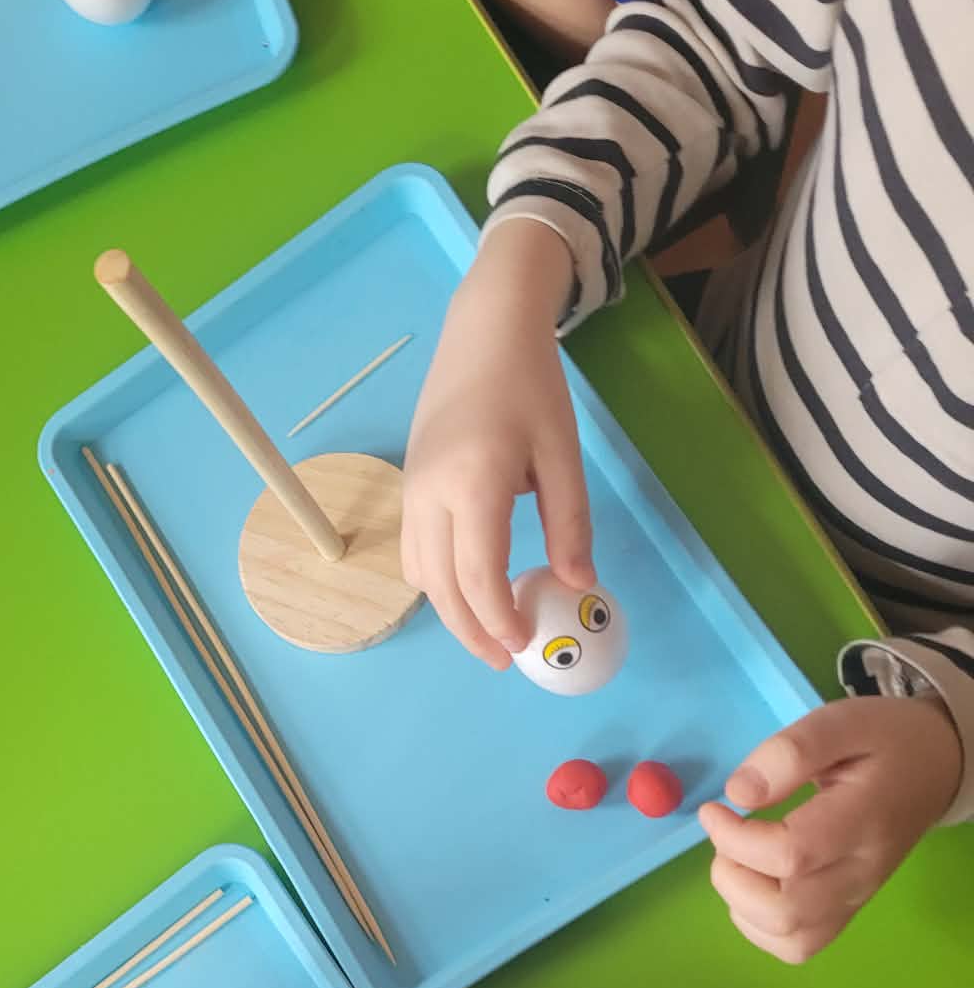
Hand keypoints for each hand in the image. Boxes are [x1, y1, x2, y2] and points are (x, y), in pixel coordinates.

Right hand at [401, 222, 592, 664]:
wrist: (483, 329)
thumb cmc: (531, 385)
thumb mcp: (563, 453)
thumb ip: (570, 523)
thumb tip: (578, 585)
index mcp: (474, 484)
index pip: (477, 576)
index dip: (498, 620)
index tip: (524, 644)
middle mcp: (430, 494)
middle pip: (440, 587)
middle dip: (471, 631)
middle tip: (504, 658)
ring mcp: (412, 490)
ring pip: (420, 574)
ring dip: (451, 609)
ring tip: (489, 627)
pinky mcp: (409, 485)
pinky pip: (414, 550)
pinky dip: (437, 580)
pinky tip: (469, 583)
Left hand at [699, 695, 961, 962]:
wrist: (932, 768)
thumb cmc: (883, 742)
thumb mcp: (842, 722)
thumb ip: (791, 752)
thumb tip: (739, 793)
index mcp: (863, 821)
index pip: (791, 855)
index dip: (735, 839)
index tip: (715, 810)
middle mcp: (860, 872)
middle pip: (785, 911)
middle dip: (734, 876)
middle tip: (728, 837)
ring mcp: (854, 899)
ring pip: (789, 938)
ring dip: (742, 903)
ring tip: (741, 857)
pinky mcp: (845, 912)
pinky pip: (797, 946)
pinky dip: (759, 925)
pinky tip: (755, 884)